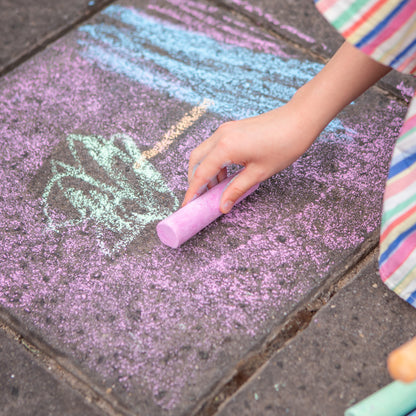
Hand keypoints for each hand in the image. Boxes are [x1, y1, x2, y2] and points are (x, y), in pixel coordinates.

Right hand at [182, 101, 319, 212]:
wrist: (299, 119)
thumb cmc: (284, 145)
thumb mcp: (259, 173)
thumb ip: (236, 189)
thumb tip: (222, 206)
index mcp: (225, 147)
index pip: (201, 174)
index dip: (193, 192)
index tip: (187, 205)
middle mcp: (220, 136)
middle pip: (195, 160)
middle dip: (195, 180)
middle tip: (202, 197)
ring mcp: (225, 130)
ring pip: (204, 153)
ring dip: (206, 171)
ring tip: (218, 188)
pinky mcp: (232, 129)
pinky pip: (215, 147)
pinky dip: (215, 162)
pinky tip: (227, 174)